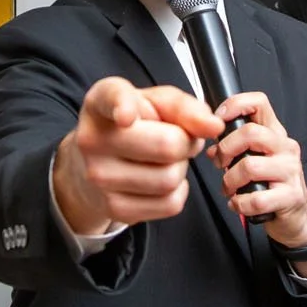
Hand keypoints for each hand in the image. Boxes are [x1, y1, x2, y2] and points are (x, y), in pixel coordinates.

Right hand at [52, 77, 223, 236]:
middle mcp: (92, 139)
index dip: (123, 106)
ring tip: (163, 160)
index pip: (112, 99)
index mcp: (101, 101)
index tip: (127, 116)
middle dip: (185, 143)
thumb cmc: (132, 126)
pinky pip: (170, 204)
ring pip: (171, 178)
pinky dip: (176, 192)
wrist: (94, 163)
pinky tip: (158, 178)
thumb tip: (213, 126)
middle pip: (167, 145)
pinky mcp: (113, 207)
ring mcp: (99, 176)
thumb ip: (185, 107)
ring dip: (180, 169)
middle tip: (175, 139)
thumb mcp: (156, 103)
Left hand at [205, 92, 306, 250]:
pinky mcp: (290, 196)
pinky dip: (239, 204)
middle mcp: (285, 147)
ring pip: (249, 167)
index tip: (218, 120)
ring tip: (229, 189)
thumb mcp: (255, 159)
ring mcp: (290, 171)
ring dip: (230, 181)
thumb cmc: (271, 184)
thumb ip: (234, 149)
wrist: (295, 215)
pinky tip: (238, 204)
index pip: (259, 103)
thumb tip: (211, 148)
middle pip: (250, 133)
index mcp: (275, 133)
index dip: (235, 105)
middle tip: (220, 164)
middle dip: (225, 150)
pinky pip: (255, 199)